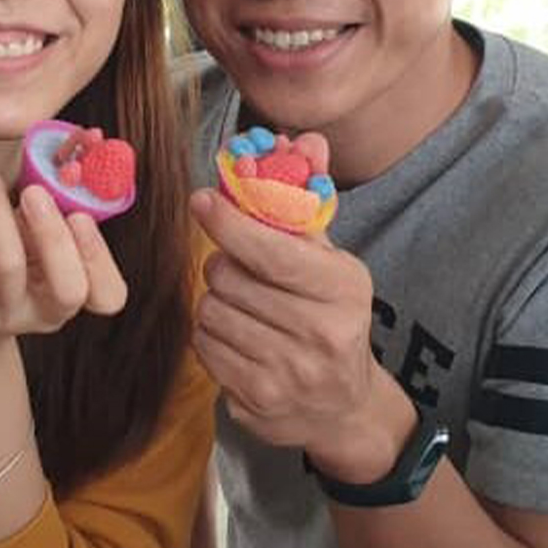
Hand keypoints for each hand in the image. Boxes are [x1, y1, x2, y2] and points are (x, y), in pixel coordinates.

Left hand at [0, 170, 127, 352]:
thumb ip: (59, 204)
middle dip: (56, 235)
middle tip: (33, 192)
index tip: (80, 215)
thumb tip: (74, 160)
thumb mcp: (37, 229)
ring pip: (11, 267)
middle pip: (68, 289)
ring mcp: (2, 314)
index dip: (99, 257)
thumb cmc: (8, 246)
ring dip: (2, 214)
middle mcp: (43, 311)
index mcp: (71, 291)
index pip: (108, 295)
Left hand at [189, 188, 412, 481]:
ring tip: (243, 307)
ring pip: (210, 310)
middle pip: (229, 277)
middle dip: (223, 265)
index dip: (230, 222)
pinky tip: (238, 338)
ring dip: (216, 301)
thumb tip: (304, 138)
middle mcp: (320, 333)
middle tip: (238, 269)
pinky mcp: (256, 400)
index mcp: (343, 290)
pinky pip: (204, 346)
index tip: (203, 200)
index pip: (272, 250)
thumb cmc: (332, 319)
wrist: (344, 409)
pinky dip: (211, 335)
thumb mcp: (332, 263)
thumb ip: (309, 203)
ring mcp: (289, 372)